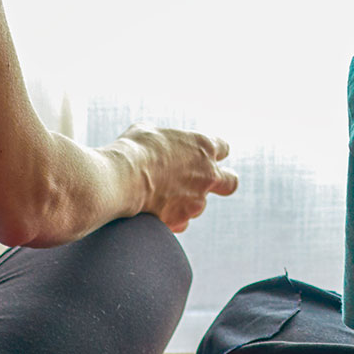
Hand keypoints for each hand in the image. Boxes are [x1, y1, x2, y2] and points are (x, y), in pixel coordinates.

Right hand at [112, 124, 238, 231]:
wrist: (122, 179)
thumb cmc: (134, 150)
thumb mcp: (148, 132)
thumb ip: (163, 140)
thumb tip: (157, 145)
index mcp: (203, 147)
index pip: (223, 148)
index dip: (212, 153)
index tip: (198, 156)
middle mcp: (208, 175)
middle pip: (230, 182)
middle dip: (221, 184)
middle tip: (203, 184)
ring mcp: (197, 200)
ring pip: (199, 205)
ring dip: (184, 202)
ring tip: (158, 196)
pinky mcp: (182, 220)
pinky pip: (182, 222)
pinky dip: (172, 219)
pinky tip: (154, 212)